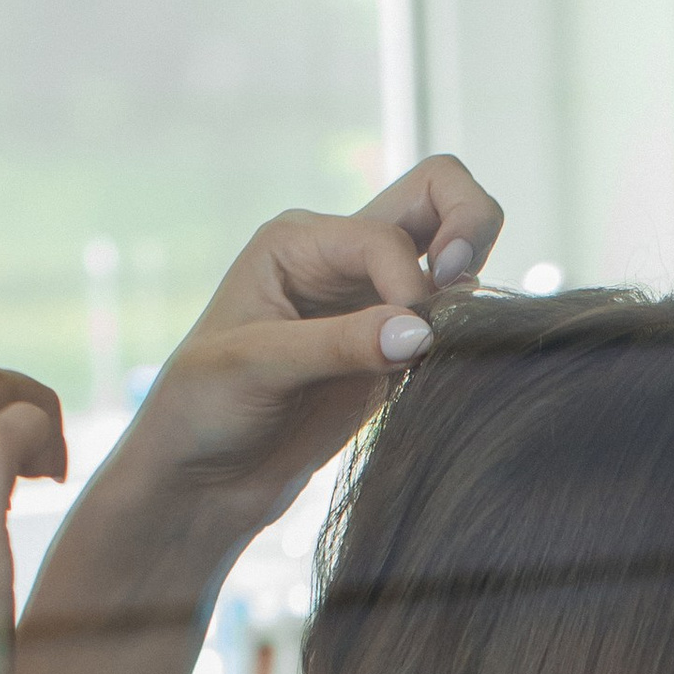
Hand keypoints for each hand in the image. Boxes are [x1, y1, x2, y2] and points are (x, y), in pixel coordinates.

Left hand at [105, 153, 505, 544]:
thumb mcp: (258, 369)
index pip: (387, 236)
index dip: (409, 285)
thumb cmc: (203, 411)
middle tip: (461, 286)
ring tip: (455, 345)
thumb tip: (425, 333)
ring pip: (456, 256)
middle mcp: (342, 258)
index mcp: (300, 241)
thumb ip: (340, 345)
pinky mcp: (396, 355)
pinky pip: (455, 324)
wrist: (201, 481)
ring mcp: (375, 304)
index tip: (406, 349)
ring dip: (471, 290)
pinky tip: (447, 374)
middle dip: (470, 223)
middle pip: (438, 192)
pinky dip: (469, 338)